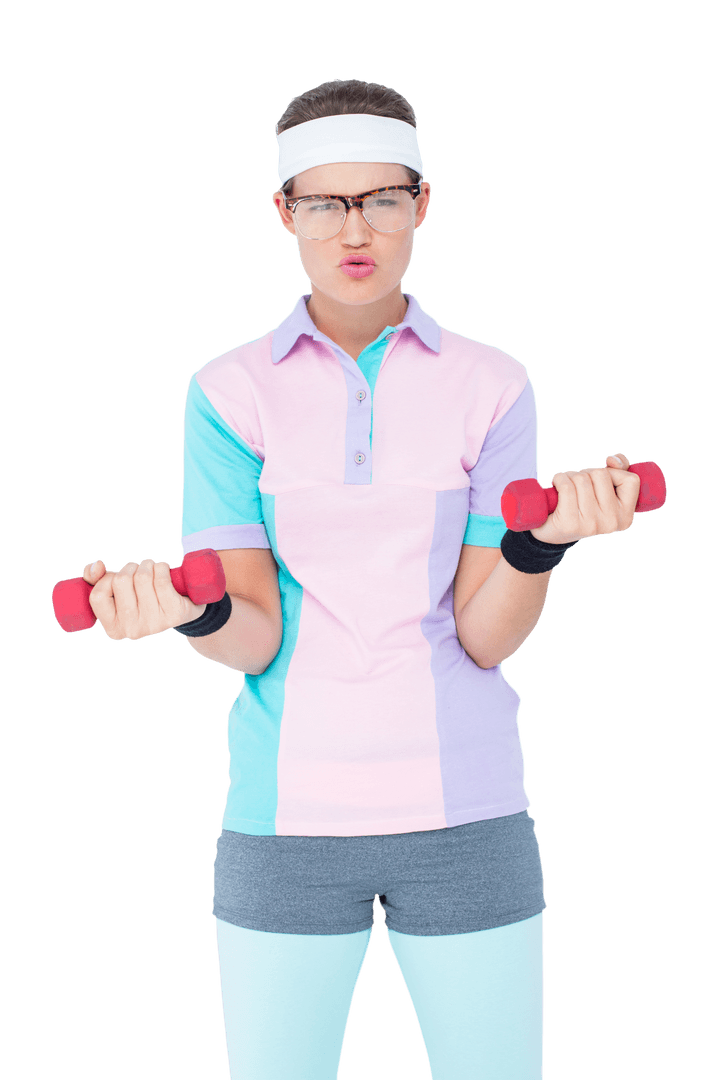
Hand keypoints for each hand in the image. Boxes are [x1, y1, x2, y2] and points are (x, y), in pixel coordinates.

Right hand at [82, 558, 206, 640]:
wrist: (180, 609)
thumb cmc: (142, 598)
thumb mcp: (117, 592)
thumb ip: (96, 579)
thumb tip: (96, 567)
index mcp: (113, 628)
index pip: (97, 596)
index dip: (106, 579)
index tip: (118, 577)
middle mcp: (132, 630)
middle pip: (121, 581)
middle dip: (131, 567)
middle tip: (139, 570)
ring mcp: (154, 625)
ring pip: (142, 577)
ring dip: (147, 565)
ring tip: (152, 569)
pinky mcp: (173, 615)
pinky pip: (162, 580)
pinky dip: (162, 567)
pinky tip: (163, 570)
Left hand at [529, 452, 641, 544]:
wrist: (554, 530)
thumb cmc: (582, 504)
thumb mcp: (605, 490)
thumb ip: (618, 470)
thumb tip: (613, 460)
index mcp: (626, 515)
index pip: (630, 480)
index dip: (613, 472)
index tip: (600, 482)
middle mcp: (612, 522)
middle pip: (601, 474)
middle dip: (587, 473)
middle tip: (579, 486)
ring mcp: (591, 524)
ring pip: (582, 479)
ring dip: (570, 476)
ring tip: (567, 488)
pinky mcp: (570, 523)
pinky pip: (566, 486)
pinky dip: (559, 479)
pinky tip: (557, 487)